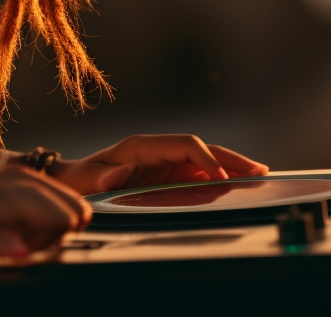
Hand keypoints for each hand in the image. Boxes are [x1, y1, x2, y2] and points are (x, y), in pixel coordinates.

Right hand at [0, 168, 88, 258]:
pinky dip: (4, 240)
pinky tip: (18, 253)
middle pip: (52, 197)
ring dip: (45, 225)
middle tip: (60, 242)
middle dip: (65, 220)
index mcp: (20, 180)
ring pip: (25, 204)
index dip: (71, 220)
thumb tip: (64, 234)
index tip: (65, 238)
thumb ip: (31, 220)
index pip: (66, 197)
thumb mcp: (0, 211)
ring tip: (59, 238)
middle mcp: (6, 183)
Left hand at [49, 134, 269, 194]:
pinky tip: (238, 184)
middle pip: (202, 147)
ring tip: (259, 175)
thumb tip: (117, 173)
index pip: (185, 145)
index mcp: (141, 145)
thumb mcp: (84, 179)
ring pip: (205, 158)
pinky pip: (199, 172)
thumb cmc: (78, 181)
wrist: (71, 181)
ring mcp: (164, 160)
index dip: (207, 159)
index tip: (223, 178)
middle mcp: (157, 148)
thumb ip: (99, 176)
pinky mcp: (166, 173)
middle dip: (231, 158)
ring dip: (232, 165)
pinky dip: (220, 176)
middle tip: (259, 171)